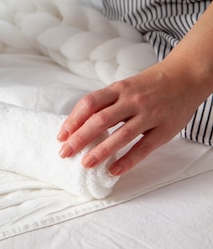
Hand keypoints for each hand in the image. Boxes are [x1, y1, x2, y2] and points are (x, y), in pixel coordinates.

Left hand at [57, 61, 205, 175]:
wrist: (186, 77)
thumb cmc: (148, 86)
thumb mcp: (124, 87)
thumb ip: (105, 103)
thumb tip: (77, 124)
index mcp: (119, 89)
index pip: (90, 103)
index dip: (73, 120)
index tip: (61, 136)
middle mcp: (132, 101)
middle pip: (101, 120)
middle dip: (80, 138)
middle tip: (64, 153)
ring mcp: (149, 115)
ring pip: (121, 135)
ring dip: (101, 152)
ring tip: (85, 164)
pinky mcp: (164, 130)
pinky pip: (143, 147)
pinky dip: (127, 161)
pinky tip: (113, 171)